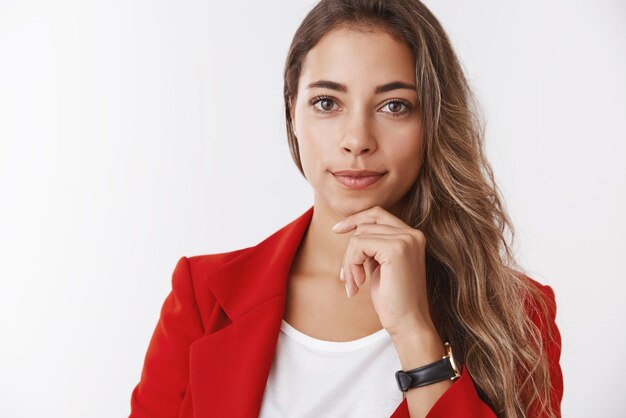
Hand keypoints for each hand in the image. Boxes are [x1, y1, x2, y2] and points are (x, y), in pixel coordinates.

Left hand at [332, 205, 434, 337]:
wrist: (408, 324)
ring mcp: (406, 239)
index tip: (337, 230)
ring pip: (359, 236)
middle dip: (350, 250)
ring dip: (349, 262)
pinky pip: (358, 245)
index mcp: (412, 236)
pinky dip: (351, 264)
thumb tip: (350, 229)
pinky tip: (359, 284)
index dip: (355, 219)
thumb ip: (373, 246)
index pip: (377, 214)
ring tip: (354, 284)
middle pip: (365, 224)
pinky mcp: (396, 249)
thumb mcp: (381, 266)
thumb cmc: (393, 300)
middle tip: (347, 276)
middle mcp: (412, 234)